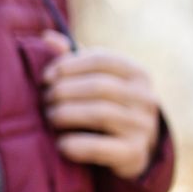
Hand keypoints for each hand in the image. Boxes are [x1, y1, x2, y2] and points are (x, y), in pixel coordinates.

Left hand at [37, 32, 159, 178]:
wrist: (130, 150)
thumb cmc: (105, 106)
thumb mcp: (94, 81)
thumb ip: (72, 60)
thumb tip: (46, 37)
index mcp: (137, 74)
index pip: (101, 59)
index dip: (69, 65)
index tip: (46, 77)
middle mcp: (146, 98)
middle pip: (99, 86)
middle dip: (64, 92)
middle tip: (45, 100)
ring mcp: (144, 127)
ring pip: (100, 114)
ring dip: (66, 115)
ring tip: (50, 117)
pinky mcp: (134, 154)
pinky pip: (100, 147)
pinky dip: (75, 144)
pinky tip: (61, 144)